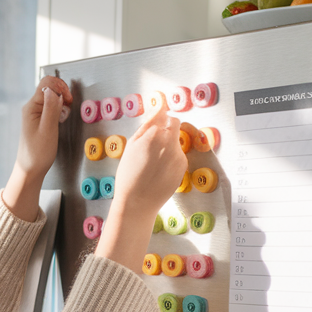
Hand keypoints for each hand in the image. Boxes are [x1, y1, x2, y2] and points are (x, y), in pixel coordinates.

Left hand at [3, 76, 72, 220]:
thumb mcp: (48, 129)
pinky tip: (60, 120)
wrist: (31, 169)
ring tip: (63, 117)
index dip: (60, 87)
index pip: (47, 83)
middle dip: (62, 95)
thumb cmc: (38, 153)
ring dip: (61, 104)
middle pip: (50, 88)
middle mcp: (31, 108)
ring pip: (52, 98)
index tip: (68, 100)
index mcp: (31, 107)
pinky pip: (51, 108)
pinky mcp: (39, 120)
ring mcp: (35, 114)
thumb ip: (51, 108)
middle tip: (67, 108)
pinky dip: (59, 111)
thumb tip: (53, 90)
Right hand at [94, 105, 186, 271]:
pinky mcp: (183, 166)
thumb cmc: (129, 174)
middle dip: (167, 128)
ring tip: (152, 161)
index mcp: (154, 134)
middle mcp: (170, 142)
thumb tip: (158, 108)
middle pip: (175, 124)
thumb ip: (147, 124)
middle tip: (153, 142)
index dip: (160, 117)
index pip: (165, 114)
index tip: (157, 120)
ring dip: (168, 145)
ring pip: (176, 140)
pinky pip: (178, 155)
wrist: (137, 202)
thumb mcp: (131, 145)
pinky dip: (171, 158)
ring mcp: (178, 155)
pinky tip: (158, 170)